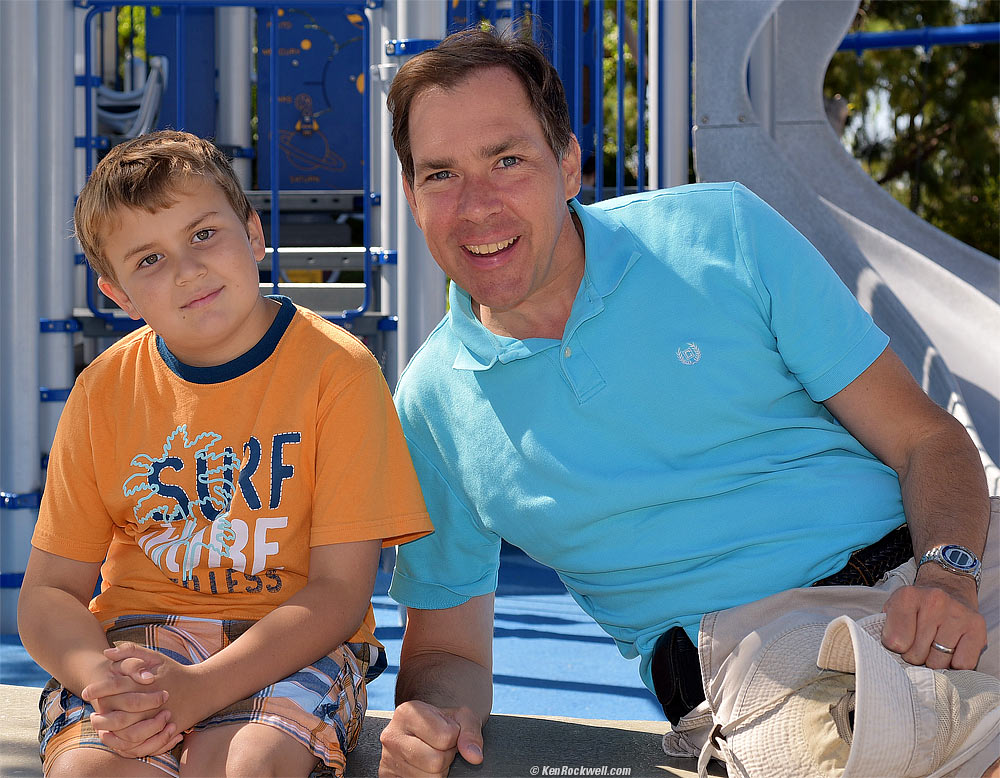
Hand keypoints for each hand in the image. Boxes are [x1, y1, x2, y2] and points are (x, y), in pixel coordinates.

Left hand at [82, 643, 203, 756]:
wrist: (203, 689)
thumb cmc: (175, 671)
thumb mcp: (156, 656)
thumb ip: (131, 651)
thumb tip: (106, 652)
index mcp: (146, 682)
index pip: (116, 686)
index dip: (98, 689)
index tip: (85, 692)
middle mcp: (150, 701)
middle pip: (118, 713)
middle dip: (101, 716)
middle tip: (92, 715)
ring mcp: (157, 718)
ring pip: (126, 732)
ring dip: (110, 731)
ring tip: (101, 726)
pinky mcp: (163, 731)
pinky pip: (140, 743)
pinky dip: (124, 743)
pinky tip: (115, 737)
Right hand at [379, 701, 483, 776]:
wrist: (423, 732)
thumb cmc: (443, 723)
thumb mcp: (462, 718)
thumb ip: (471, 733)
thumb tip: (475, 757)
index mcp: (407, 712)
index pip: (446, 737)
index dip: (454, 737)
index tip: (448, 731)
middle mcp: (391, 736)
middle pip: (436, 762)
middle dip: (446, 756)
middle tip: (441, 747)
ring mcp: (387, 759)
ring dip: (438, 771)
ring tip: (432, 755)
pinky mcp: (387, 777)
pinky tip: (423, 766)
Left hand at [881, 566, 985, 669]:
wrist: (950, 588)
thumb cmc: (917, 605)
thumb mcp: (893, 608)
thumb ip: (886, 628)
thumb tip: (893, 652)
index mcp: (908, 596)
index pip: (895, 641)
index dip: (895, 647)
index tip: (899, 642)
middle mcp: (935, 602)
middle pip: (916, 654)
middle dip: (914, 656)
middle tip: (917, 645)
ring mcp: (958, 615)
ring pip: (938, 661)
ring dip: (933, 661)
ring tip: (933, 647)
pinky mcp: (977, 628)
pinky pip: (962, 664)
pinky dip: (954, 664)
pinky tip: (950, 651)